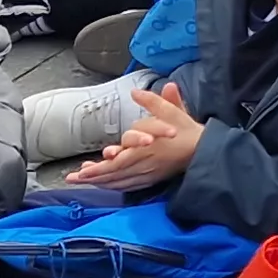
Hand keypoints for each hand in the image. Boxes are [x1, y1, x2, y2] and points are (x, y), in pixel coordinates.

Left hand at [72, 84, 207, 189]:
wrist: (204, 151)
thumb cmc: (187, 131)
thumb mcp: (173, 112)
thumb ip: (153, 102)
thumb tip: (136, 92)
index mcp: (147, 149)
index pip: (118, 161)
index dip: (100, 168)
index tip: (83, 169)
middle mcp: (144, 165)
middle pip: (113, 175)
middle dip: (92, 177)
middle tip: (73, 178)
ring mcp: (147, 174)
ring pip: (118, 181)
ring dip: (99, 182)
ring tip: (82, 180)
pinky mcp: (151, 179)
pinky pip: (127, 186)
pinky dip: (113, 186)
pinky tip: (104, 184)